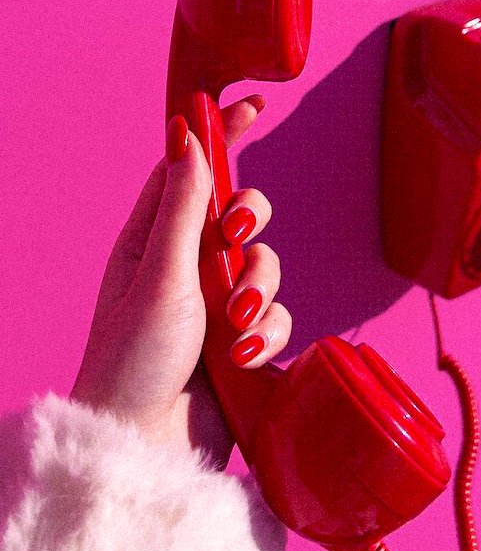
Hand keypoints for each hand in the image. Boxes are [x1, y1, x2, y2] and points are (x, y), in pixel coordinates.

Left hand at [71, 96, 291, 464]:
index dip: (220, 134)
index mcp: (154, 239)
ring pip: (266, 265)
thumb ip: (183, 206)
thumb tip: (187, 134)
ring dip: (258, 291)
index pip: (190, 170)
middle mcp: (187, 264)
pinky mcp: (243, 338)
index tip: (252, 104)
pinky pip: (276, 315)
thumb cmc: (133, 359)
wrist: (144, 446)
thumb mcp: (159, 274)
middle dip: (250, 223)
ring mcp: (217, 302)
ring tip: (234, 326)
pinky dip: (268, 332)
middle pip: (241, 213)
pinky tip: (245, 357)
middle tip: (236, 237)